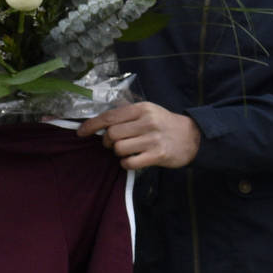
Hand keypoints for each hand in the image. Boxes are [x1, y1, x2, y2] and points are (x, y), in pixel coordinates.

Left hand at [78, 101, 200, 169]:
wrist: (192, 137)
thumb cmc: (164, 124)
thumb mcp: (148, 111)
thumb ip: (126, 115)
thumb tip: (99, 124)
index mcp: (141, 108)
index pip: (109, 116)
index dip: (91, 125)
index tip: (80, 133)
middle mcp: (147, 121)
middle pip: (112, 134)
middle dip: (107, 142)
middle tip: (113, 144)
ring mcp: (152, 139)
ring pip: (119, 148)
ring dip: (118, 153)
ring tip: (126, 151)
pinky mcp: (157, 155)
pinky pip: (130, 162)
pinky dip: (126, 163)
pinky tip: (132, 160)